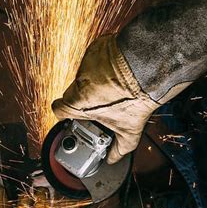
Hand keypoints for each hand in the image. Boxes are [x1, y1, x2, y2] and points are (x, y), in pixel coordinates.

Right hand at [51, 35, 158, 162]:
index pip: (58, 108)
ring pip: (87, 74)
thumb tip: (113, 159)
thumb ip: (119, 149)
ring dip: (97, 80)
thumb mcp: (129, 130)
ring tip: (116, 87)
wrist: (149, 69)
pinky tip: (120, 71)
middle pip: (74, 92)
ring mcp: (87, 63)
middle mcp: (78, 82)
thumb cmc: (136, 99)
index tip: (73, 115)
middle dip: (85, 98)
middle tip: (101, 104)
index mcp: (79, 102)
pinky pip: (96, 58)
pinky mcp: (97, 48)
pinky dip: (105, 64)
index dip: (64, 113)